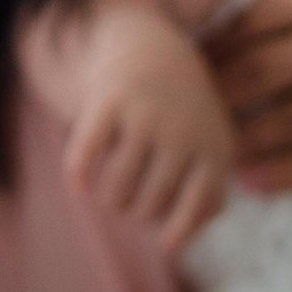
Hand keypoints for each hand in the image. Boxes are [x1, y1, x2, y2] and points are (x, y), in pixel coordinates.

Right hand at [58, 10, 231, 251]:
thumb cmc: (184, 117)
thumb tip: (172, 242)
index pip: (193, 210)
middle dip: (135, 212)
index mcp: (213, 150)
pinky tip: (78, 181)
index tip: (162, 243)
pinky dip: (78, 174)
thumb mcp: (210, 150)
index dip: (175, 234)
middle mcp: (183, 132)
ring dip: (107, 200)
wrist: (153, 49)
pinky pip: (85, 154)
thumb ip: (209, 199)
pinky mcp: (110, 98)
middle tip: (131, 201)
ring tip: (109, 193)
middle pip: (148, 205)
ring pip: (116, 188)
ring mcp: (146, 114)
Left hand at [205, 0, 291, 191]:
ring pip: (276, 123)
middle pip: (245, 76)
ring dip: (235, 134)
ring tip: (204, 143)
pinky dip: (285, 172)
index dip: (208, 41)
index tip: (187, 52)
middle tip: (182, 102)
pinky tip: (253, 179)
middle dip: (209, 90)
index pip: (239, 22)